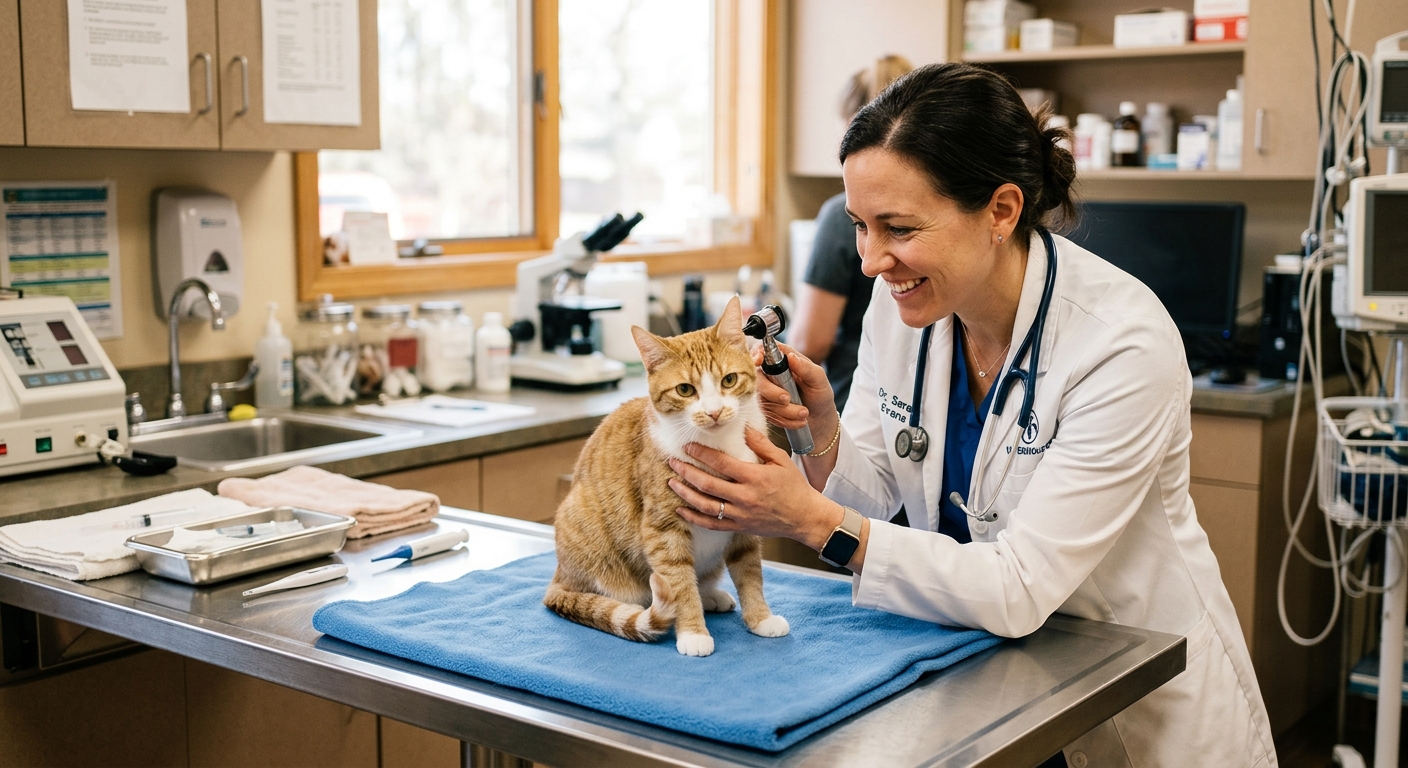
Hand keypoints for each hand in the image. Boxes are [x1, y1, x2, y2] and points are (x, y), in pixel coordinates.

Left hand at [668, 427, 842, 549]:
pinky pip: (711, 524)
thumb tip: (743, 426)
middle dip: (686, 471)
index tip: (688, 446)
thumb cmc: (794, 486)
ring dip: (684, 494)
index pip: (721, 462)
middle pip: (707, 484)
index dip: (701, 453)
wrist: (804, 517)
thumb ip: (760, 443)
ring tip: (671, 482)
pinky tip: (680, 509)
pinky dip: (693, 518)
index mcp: (754, 477)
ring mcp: (740, 515)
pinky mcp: (739, 527)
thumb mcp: (781, 460)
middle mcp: (745, 497)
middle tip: (672, 461)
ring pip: (705, 505)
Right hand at [752, 342, 836, 437]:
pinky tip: (799, 421)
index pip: (762, 350)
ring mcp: (766, 391)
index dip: (756, 354)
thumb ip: (805, 367)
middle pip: (757, 378)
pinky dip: (784, 420)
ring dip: (785, 410)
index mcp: (783, 359)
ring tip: (804, 413)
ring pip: (763, 400)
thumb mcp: (818, 379)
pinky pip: (768, 415)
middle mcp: (771, 374)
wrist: (820, 418)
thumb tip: (791, 356)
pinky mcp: (766, 408)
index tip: (759, 360)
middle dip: (771, 391)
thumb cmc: (820, 393)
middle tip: (787, 399)